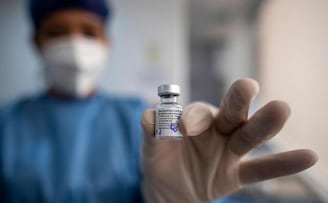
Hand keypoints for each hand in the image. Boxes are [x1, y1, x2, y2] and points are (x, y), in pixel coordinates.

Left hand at [141, 78, 317, 201]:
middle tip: (247, 86)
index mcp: (194, 121)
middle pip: (230, 112)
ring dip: (265, 124)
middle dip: (238, 99)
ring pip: (250, 135)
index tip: (185, 127)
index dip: (193, 118)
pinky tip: (308, 156)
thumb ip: (152, 134)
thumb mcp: (152, 150)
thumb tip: (149, 117)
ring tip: (282, 109)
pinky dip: (284, 163)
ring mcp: (229, 151)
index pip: (198, 112)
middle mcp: (216, 130)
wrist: (170, 190)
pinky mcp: (237, 174)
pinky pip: (262, 169)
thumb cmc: (161, 162)